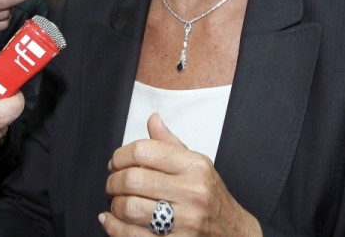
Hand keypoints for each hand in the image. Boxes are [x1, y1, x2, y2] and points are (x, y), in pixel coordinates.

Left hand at [100, 113, 261, 236]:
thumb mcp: (196, 165)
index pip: (143, 151)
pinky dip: (114, 227)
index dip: (120, 156)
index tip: (115, 163)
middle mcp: (193, 192)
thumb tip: (153, 119)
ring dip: (114, 205)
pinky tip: (110, 220)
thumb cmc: (210, 196)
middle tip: (111, 185)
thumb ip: (170, 143)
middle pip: (132, 179)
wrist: (234, 234)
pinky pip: (132, 235)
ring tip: (116, 203)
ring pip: (129, 208)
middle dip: (113, 182)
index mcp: (195, 166)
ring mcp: (186, 221)